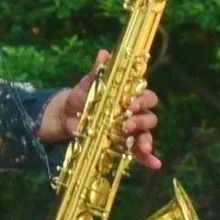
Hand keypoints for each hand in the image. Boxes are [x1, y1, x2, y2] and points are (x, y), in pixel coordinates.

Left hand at [40, 49, 161, 168]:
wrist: (65, 117)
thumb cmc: (81, 98)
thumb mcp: (87, 85)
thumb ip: (98, 72)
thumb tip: (104, 53)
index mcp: (130, 97)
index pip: (146, 96)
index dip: (143, 100)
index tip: (132, 103)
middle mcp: (134, 114)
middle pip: (149, 117)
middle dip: (141, 121)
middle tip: (126, 124)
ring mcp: (130, 131)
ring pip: (146, 134)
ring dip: (146, 140)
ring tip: (141, 146)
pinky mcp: (124, 145)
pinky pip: (139, 154)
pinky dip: (148, 159)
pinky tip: (154, 165)